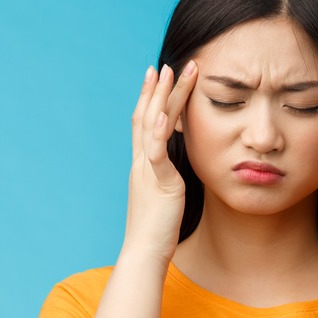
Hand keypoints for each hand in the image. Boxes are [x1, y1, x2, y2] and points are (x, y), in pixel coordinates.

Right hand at [123, 61, 197, 265]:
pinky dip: (157, 131)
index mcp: (143, 165)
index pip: (144, 124)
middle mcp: (142, 162)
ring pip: (152, 125)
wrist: (144, 253)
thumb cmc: (156, 229)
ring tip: (170, 72)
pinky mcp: (158, 183)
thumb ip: (166, 177)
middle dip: (156, 89)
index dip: (150, 98)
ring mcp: (147, 170)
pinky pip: (155, 153)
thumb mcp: (163, 195)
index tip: (158, 76)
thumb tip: (175, 168)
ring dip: (161, 97)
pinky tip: (162, 112)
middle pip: (146, 116)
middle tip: (164, 64)